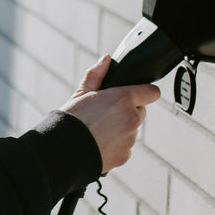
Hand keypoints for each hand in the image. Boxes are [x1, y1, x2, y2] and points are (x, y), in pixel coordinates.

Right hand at [61, 55, 160, 172]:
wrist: (62, 150)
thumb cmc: (71, 119)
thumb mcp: (81, 93)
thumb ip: (96, 74)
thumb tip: (107, 59)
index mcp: (123, 98)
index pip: (152, 92)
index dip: (144, 92)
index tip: (137, 94)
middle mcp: (131, 118)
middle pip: (140, 111)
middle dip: (128, 111)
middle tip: (106, 114)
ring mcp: (130, 138)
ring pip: (132, 130)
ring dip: (121, 129)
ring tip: (98, 130)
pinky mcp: (126, 155)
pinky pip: (125, 147)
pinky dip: (116, 145)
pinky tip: (99, 143)